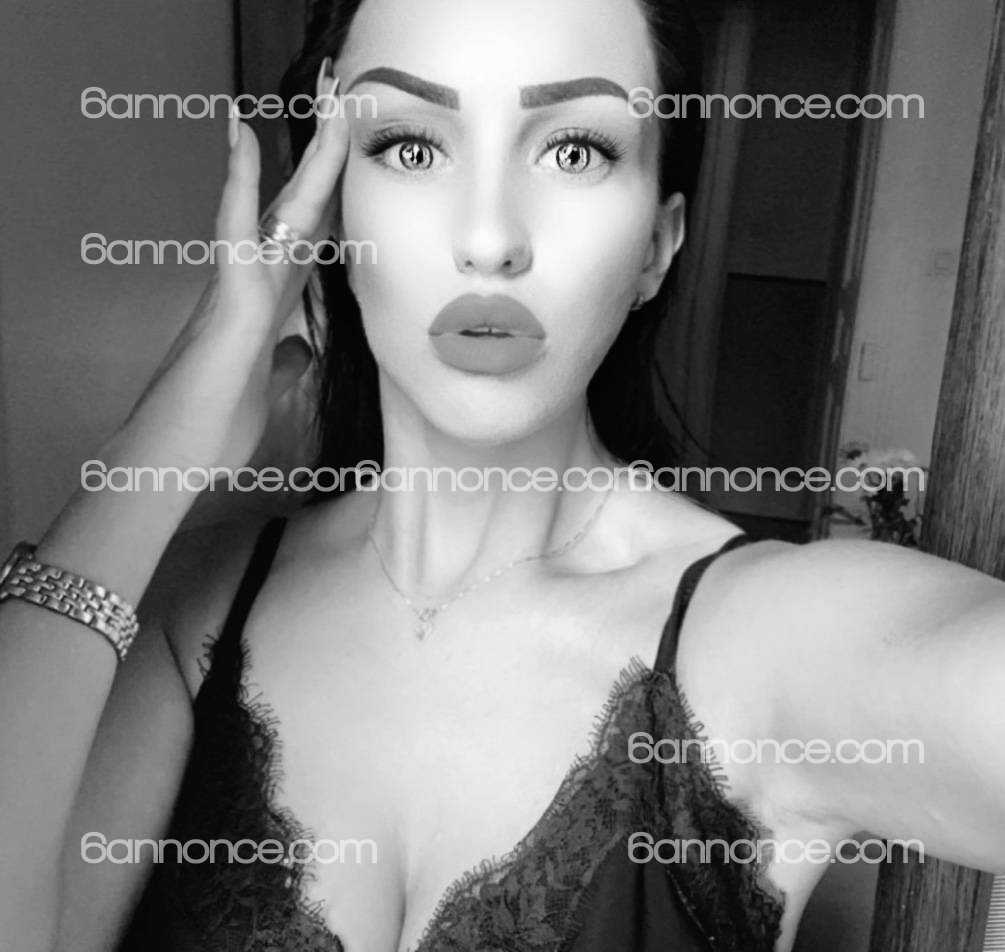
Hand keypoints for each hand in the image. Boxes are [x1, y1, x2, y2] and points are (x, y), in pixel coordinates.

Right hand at [116, 58, 347, 478]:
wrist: (182, 448)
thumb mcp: (268, 382)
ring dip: (305, 153)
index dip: (333, 200)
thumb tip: (300, 347)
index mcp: (274, 300)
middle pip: (303, 207)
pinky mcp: (230, 291)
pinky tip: (241, 133)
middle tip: (341, 104)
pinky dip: (239, 178)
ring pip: (280, 203)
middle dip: (328, 158)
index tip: (352, 170)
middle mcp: (261, 279)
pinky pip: (235, 223)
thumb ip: (285, 357)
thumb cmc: (219, 419)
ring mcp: (244, 281)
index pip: (311, 237)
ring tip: (321, 100)